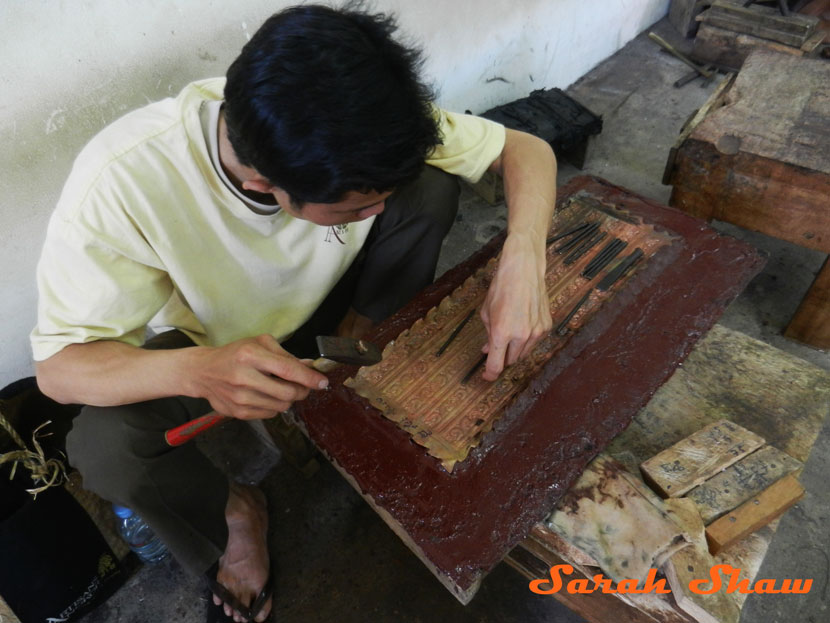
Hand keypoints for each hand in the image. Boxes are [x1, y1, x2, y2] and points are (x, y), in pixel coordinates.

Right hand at [185, 335, 327, 419]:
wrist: (203, 372)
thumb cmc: (235, 354)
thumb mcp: (259, 344)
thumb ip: (285, 356)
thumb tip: (310, 367)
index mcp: (250, 355)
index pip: (287, 370)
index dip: (309, 378)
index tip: (322, 382)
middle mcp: (244, 378)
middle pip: (288, 393)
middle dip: (302, 390)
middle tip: (303, 385)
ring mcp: (240, 398)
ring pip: (281, 406)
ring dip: (288, 399)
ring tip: (280, 388)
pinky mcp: (238, 413)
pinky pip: (270, 414)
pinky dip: (275, 406)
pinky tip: (266, 395)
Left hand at [480, 232, 551, 380]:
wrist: (524, 270)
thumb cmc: (502, 288)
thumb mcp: (486, 312)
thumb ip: (488, 335)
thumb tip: (488, 350)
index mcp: (502, 333)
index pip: (496, 366)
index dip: (490, 375)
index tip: (487, 377)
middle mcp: (521, 336)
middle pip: (510, 361)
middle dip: (502, 357)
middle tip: (496, 346)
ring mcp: (537, 332)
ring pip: (523, 353)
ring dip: (514, 349)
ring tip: (509, 331)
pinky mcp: (547, 326)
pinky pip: (534, 341)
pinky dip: (526, 338)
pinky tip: (522, 322)